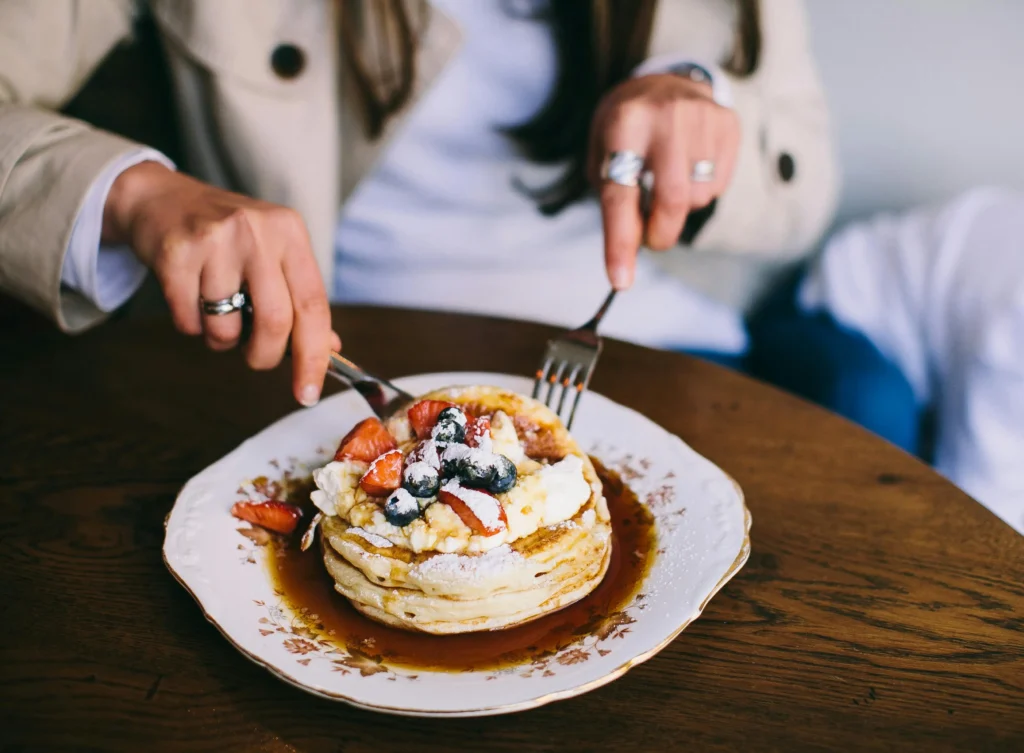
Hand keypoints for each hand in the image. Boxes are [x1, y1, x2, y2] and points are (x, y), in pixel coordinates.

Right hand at [103, 162, 339, 405]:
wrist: (162, 199)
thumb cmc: (227, 237)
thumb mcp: (272, 254)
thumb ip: (300, 299)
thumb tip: (329, 349)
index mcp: (290, 233)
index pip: (314, 306)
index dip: (314, 356)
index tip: (308, 393)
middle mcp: (257, 232)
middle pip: (274, 322)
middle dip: (265, 356)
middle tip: (255, 357)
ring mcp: (215, 240)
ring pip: (226, 328)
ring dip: (221, 339)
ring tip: (216, 312)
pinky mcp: (176, 253)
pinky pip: (188, 321)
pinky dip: (191, 326)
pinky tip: (189, 298)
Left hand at [589, 73, 740, 288]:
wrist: (667, 78)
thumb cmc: (626, 128)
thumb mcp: (603, 152)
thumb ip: (614, 201)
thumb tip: (633, 249)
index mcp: (623, 124)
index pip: (620, 194)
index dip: (620, 241)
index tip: (620, 280)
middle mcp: (666, 118)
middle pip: (671, 201)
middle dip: (661, 233)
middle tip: (651, 238)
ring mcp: (703, 118)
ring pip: (697, 197)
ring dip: (679, 208)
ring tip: (667, 181)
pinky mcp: (728, 124)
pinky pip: (718, 185)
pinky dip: (700, 190)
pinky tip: (688, 167)